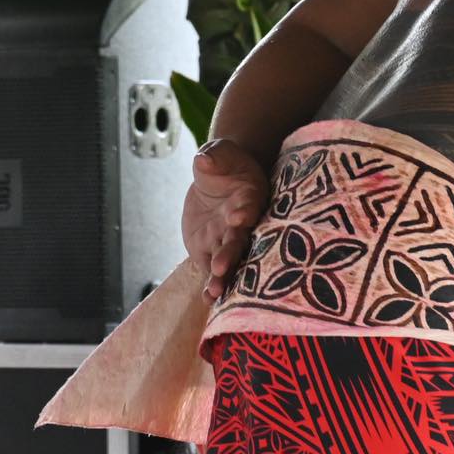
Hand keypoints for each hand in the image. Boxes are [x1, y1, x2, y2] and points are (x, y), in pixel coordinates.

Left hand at [182, 140, 267, 301]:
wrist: (220, 179)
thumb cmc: (224, 163)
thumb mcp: (218, 154)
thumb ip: (212, 157)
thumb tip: (203, 160)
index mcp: (249, 198)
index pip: (248, 206)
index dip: (244, 212)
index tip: (238, 218)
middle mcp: (243, 224)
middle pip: (239, 241)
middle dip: (231, 253)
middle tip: (222, 266)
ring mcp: (228, 240)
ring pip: (230, 261)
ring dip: (224, 277)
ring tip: (215, 292)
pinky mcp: (213, 251)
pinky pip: (214, 270)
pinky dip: (213, 285)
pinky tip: (209, 300)